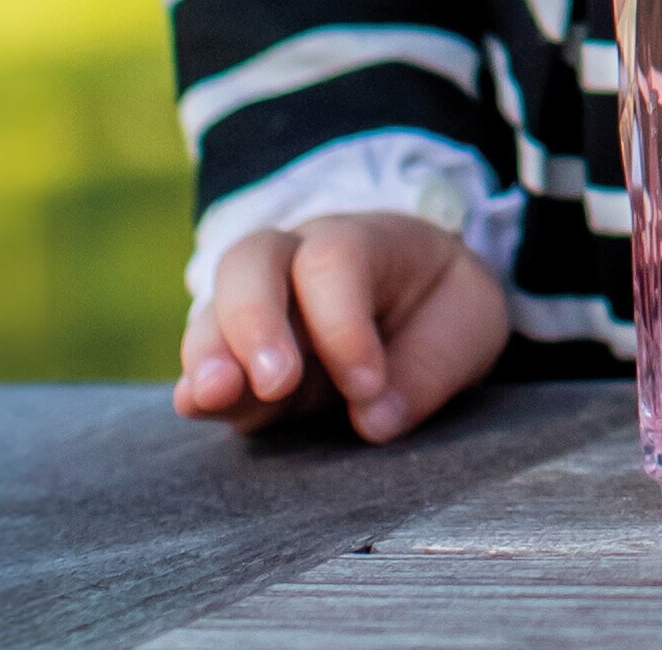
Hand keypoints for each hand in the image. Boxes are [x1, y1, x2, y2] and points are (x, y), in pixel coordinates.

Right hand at [171, 213, 508, 444]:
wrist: (421, 299)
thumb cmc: (442, 304)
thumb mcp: (468, 321)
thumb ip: (429, 369)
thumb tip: (375, 420)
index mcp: (363, 240)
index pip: (334, 262)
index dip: (343, 324)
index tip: (367, 386)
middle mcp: (295, 261)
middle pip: (252, 263)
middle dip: (257, 320)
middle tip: (277, 381)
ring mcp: (258, 307)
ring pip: (215, 308)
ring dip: (212, 353)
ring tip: (211, 395)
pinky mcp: (238, 358)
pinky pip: (206, 362)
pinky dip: (197, 385)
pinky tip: (193, 405)